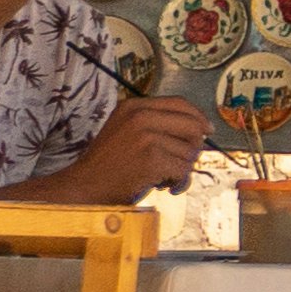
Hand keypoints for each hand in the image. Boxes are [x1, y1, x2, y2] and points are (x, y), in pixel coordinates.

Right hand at [68, 97, 210, 201]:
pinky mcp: (151, 159)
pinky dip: (178, 182)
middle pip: (192, 125)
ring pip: (190, 151)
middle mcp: (140, 116)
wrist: (82, 187)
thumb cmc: (107, 165)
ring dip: (181, 170)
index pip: (180, 103)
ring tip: (162, 178)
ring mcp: (146, 136)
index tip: (207, 130)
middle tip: (181, 163)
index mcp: (134, 106)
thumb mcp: (125, 130)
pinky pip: (183, 169)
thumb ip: (155, 123)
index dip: (198, 117)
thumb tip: (201, 128)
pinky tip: (164, 187)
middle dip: (193, 147)